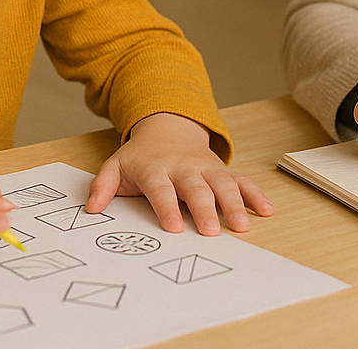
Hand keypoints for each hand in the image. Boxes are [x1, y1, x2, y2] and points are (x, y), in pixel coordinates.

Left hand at [85, 113, 272, 235]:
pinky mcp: (221, 170)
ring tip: (243, 225)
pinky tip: (266, 210)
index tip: (173, 228)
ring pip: (223, 184)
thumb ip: (102, 186)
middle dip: (205, 209)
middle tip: (211, 231)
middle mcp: (184, 168)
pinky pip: (241, 180)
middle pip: (196, 188)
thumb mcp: (115, 165)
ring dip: (234, 203)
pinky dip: (254, 193)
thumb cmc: (141, 156)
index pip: (161, 189)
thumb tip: (91, 208)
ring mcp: (205, 168)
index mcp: (156, 169)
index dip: (167, 208)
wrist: (167, 126)